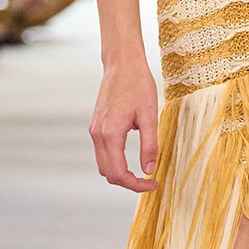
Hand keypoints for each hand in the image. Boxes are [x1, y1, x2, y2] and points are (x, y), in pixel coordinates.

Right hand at [89, 51, 159, 192]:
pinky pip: (102, 152)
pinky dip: (115, 161)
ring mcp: (94, 130)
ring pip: (103, 165)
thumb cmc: (137, 85)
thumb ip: (149, 146)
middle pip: (108, 174)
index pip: (118, 174)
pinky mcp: (96, 126)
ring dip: (120, 173)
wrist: (122, 64)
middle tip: (149, 181)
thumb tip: (148, 170)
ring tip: (141, 171)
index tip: (153, 184)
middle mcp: (98, 134)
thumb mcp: (149, 117)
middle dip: (128, 182)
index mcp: (110, 134)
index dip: (136, 185)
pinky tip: (131, 157)